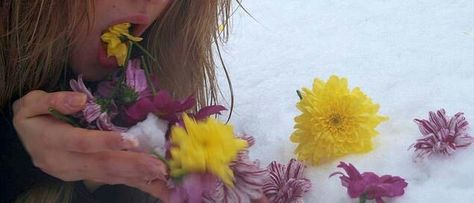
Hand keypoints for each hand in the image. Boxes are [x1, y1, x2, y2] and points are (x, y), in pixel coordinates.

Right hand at [12, 90, 169, 198]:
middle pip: (101, 164)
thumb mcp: (32, 103)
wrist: (23, 138)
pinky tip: (153, 184)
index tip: (131, 140)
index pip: (82, 143)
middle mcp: (64, 162)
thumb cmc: (32, 117)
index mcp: (51, 142)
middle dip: (132, 165)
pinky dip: (134, 182)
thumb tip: (80, 100)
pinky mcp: (84, 177)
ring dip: (137, 177)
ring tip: (161, 177)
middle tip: (158, 166)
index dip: (106, 142)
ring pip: (108, 176)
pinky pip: (111, 180)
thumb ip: (54, 100)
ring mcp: (74, 173)